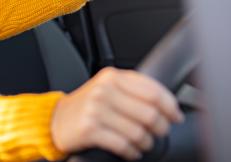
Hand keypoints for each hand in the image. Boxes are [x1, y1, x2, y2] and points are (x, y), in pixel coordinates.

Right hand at [50, 67, 183, 159]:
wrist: (55, 119)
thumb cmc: (87, 106)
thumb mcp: (107, 88)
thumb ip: (133, 90)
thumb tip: (169, 106)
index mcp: (112, 77)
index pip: (153, 91)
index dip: (170, 106)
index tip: (175, 116)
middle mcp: (104, 91)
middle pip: (149, 113)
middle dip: (161, 127)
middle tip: (160, 132)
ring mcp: (95, 110)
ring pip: (138, 132)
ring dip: (146, 143)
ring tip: (143, 143)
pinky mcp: (89, 130)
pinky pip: (123, 145)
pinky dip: (132, 152)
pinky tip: (131, 151)